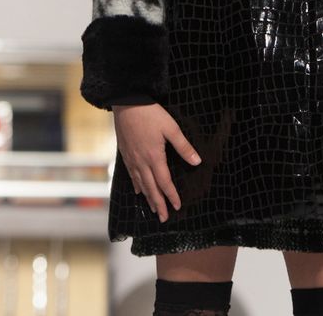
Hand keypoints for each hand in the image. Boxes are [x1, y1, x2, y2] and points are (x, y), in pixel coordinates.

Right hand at [112, 103, 201, 222]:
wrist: (126, 103)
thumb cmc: (150, 114)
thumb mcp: (171, 128)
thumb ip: (183, 146)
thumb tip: (197, 161)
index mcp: (154, 157)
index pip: (164, 182)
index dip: (172, 195)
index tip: (177, 206)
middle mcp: (141, 162)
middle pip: (151, 188)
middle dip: (159, 204)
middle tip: (164, 218)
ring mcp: (131, 159)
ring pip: (140, 184)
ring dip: (148, 197)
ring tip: (153, 209)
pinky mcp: (125, 153)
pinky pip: (131, 175)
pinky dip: (136, 185)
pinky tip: (137, 191)